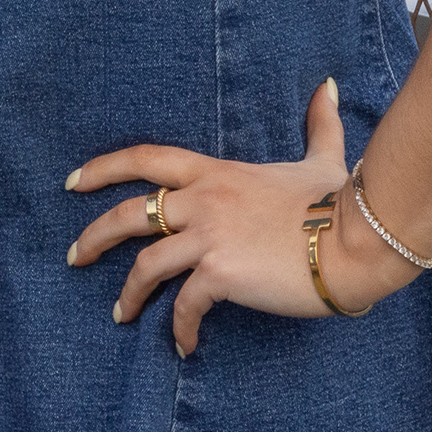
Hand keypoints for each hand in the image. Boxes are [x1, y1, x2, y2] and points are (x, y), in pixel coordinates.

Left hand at [66, 78, 416, 353]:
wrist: (358, 242)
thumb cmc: (341, 202)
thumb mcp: (322, 159)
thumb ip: (319, 124)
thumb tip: (329, 86)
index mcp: (216, 172)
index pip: (145, 159)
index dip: (104, 168)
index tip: (73, 182)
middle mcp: (203, 200)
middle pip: (128, 214)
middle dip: (94, 236)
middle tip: (74, 256)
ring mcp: (209, 237)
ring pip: (145, 264)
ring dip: (129, 293)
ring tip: (120, 314)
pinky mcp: (221, 275)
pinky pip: (184, 305)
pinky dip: (179, 328)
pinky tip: (183, 346)